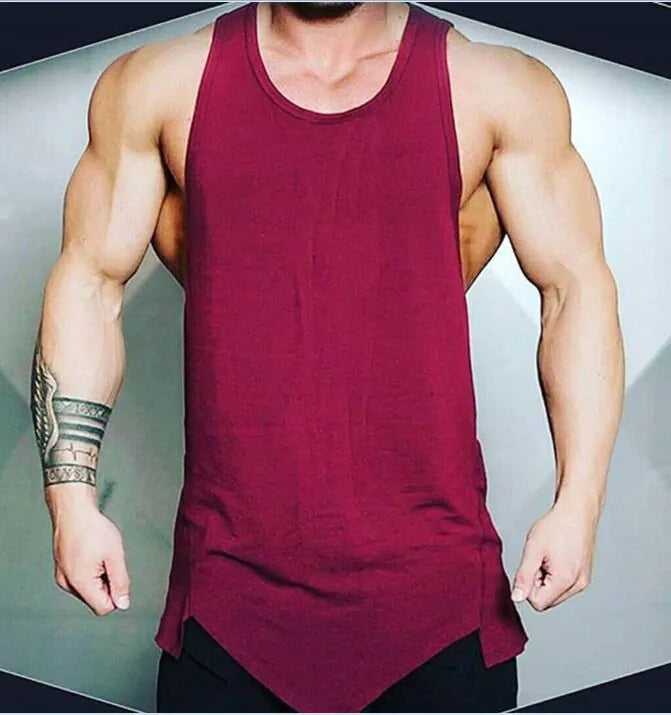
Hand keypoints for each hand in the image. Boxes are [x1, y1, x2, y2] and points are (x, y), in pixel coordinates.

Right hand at [51, 495, 130, 615]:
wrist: (73, 510)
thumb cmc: (93, 529)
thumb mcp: (115, 555)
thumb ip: (120, 582)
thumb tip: (123, 604)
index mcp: (80, 583)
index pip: (103, 608)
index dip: (116, 595)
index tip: (119, 575)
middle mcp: (67, 584)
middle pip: (95, 599)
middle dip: (107, 584)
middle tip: (109, 560)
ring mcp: (62, 576)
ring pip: (89, 589)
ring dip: (99, 577)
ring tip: (100, 554)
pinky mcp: (62, 569)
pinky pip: (80, 579)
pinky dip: (90, 571)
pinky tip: (92, 553)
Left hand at [510, 497, 597, 610]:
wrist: (577, 511)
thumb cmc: (556, 526)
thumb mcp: (533, 549)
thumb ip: (523, 576)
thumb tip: (516, 598)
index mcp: (565, 581)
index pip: (537, 603)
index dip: (528, 585)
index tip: (532, 564)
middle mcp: (578, 585)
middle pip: (547, 600)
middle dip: (538, 583)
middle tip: (540, 558)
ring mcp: (583, 581)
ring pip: (554, 594)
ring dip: (546, 579)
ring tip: (549, 556)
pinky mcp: (584, 576)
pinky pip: (563, 586)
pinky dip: (555, 575)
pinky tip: (556, 556)